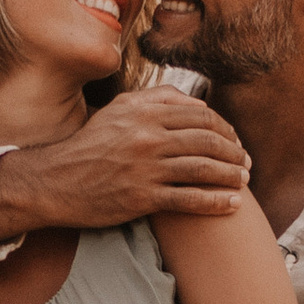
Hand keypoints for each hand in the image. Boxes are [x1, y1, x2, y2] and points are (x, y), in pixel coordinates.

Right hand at [0, 92, 249, 242]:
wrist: (56, 180)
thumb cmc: (91, 144)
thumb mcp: (119, 109)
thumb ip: (156, 99)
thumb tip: (196, 102)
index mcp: (145, 112)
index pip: (201, 116)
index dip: (226, 128)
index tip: (235, 140)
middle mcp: (148, 136)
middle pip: (208, 141)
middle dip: (235, 152)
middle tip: (246, 163)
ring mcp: (146, 168)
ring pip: (203, 168)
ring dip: (231, 175)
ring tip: (244, 181)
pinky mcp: (142, 197)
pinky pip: (189, 198)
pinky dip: (216, 201)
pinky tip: (233, 204)